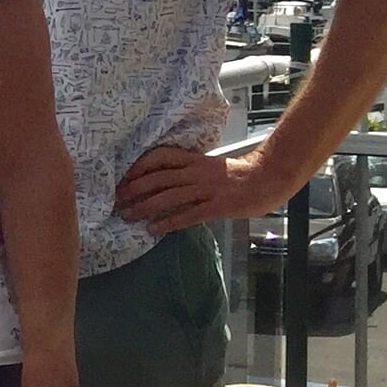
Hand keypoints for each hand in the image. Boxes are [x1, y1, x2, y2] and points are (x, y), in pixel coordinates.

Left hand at [115, 145, 280, 233]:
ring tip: (128, 216)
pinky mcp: (216, 206)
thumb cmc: (240, 174)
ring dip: (144, 207)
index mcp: (194, 160)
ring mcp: (206, 189)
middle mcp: (196, 172)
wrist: (268, 178)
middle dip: (134, 189)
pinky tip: (154, 230)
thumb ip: (190, 170)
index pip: (160, 157)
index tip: (124, 176)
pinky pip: (187, 215)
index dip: (139, 166)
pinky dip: (168, 222)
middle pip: (158, 178)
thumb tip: (167, 180)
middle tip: (117, 199)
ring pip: (168, 197)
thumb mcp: (210, 166)